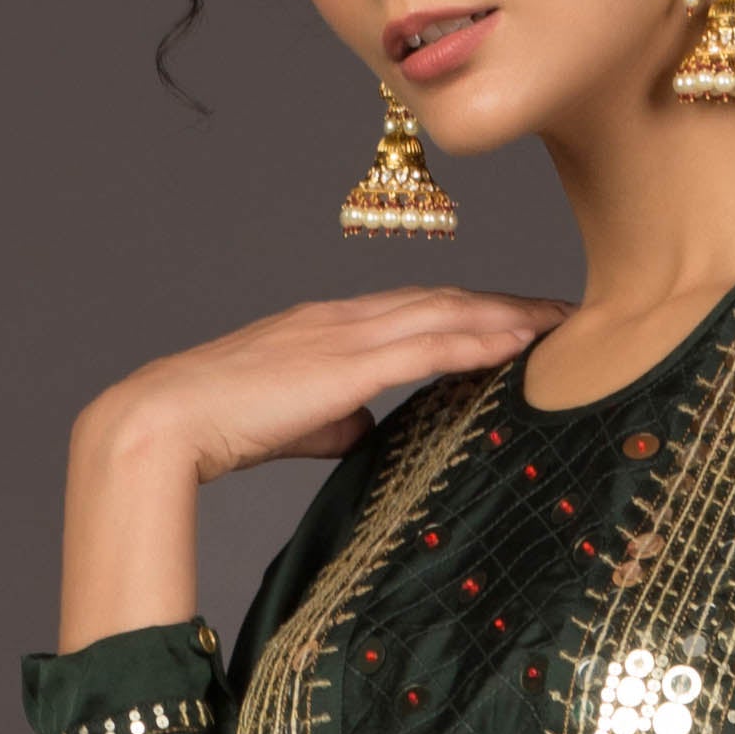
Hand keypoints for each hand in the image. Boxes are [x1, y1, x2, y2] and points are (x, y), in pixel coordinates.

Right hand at [58, 289, 567, 642]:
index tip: (524, 322)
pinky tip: (516, 345)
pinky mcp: (344, 362)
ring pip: (445, 314)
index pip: (421, 310)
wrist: (167, 419)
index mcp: (333, 329)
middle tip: (567, 313)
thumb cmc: (223, 424)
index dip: (476, 312)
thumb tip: (376, 433)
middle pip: (446, 300)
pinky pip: (426, 345)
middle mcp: (345, 318)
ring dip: (507, 317)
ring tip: (560, 324)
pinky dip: (475, 341)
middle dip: (508, 305)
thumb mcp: (299, 422)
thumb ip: (341, 419)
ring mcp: (345, 334)